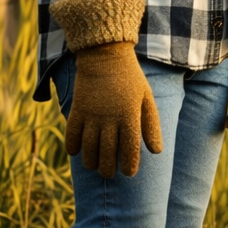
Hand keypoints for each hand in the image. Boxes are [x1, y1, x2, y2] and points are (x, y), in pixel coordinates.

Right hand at [66, 41, 162, 177]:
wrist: (105, 55)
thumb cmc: (130, 78)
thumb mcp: (146, 98)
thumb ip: (151, 125)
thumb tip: (156, 151)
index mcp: (129, 116)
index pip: (129, 150)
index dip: (129, 165)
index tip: (129, 173)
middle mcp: (110, 118)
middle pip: (107, 153)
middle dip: (108, 168)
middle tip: (109, 172)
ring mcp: (92, 114)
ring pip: (88, 148)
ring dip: (90, 161)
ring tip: (94, 165)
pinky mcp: (77, 109)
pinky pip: (71, 133)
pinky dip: (72, 146)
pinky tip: (76, 152)